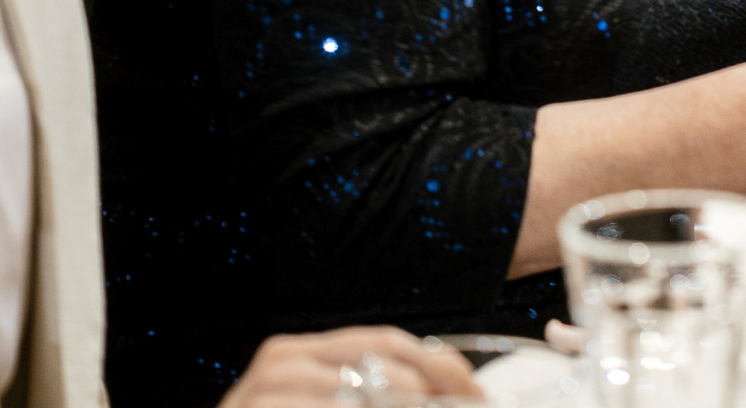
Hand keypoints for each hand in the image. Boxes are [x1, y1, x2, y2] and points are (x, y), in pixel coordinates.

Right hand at [220, 329, 478, 405]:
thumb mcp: (337, 405)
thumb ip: (381, 395)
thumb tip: (453, 395)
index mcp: (309, 351)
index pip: (388, 342)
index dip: (440, 367)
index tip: (478, 393)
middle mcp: (286, 357)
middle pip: (381, 357)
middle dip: (432, 388)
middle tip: (467, 405)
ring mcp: (266, 385)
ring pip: (361, 391)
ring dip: (403, 405)